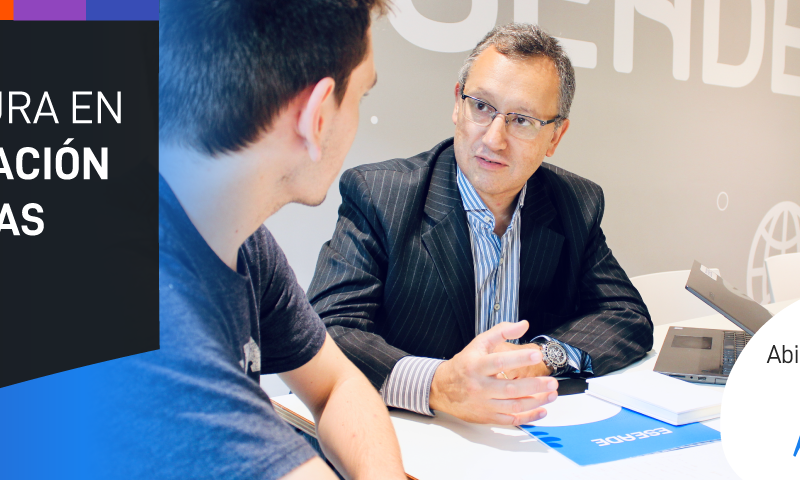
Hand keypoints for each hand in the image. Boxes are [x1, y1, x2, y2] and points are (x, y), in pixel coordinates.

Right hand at [429, 321, 558, 424]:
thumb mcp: (478, 344)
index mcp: (476, 365)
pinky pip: (511, 420)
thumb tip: (523, 324)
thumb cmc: (464, 364)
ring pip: (513, 406)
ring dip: (536, 401)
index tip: (537, 355)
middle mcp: (480, 386)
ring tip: (552, 394)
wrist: (442, 389)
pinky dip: (529, 416)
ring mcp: (484, 403)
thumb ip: (501, 332)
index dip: (519, 358)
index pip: (499, 361)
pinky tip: (542, 410)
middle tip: (552, 382)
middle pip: (510, 388)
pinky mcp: (487, 417)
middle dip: (534, 385)